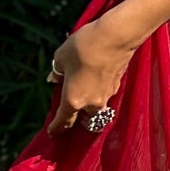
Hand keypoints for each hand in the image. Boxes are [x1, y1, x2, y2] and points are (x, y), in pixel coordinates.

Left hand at [46, 10, 140, 136]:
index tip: (52, 133)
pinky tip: (93, 77)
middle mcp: (91, 103)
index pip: (63, 121)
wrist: (116, 36)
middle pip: (84, 119)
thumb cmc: (83, 47)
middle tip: (68, 111)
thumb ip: (57, 72)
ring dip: (88, 104)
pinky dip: (97, 91)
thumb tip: (55, 78)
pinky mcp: (117, 85)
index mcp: (73, 100)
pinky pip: (104, 95)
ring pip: (96, 107)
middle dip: (76, 118)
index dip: (56, 128)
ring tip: (81, 89)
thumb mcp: (61, 57)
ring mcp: (107, 95)